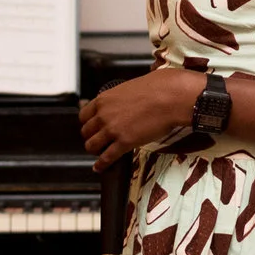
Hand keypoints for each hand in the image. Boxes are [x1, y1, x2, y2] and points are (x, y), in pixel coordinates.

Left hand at [80, 68, 206, 167]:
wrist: (170, 97)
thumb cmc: (157, 88)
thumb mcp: (130, 87)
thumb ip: (120, 98)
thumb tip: (124, 102)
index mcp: (104, 99)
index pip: (84, 115)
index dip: (87, 123)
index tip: (91, 127)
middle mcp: (104, 114)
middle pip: (86, 131)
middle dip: (90, 137)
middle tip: (97, 140)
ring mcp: (112, 129)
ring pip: (92, 145)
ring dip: (94, 151)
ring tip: (99, 153)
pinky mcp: (124, 143)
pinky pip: (106, 158)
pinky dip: (101, 164)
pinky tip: (99, 167)